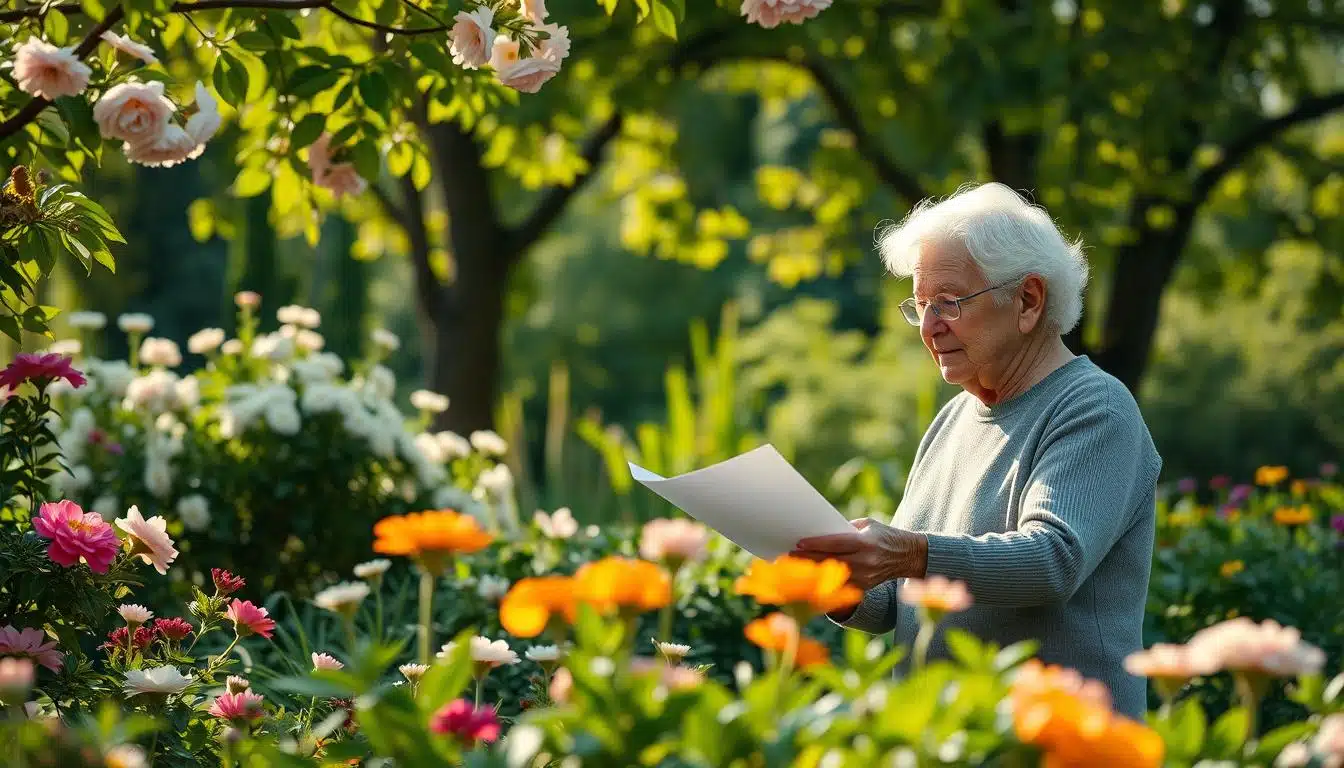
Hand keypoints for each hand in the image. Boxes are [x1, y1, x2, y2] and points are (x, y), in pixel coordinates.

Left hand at [790, 518, 928, 590]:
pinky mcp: (864, 588)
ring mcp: (865, 577)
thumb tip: (819, 530)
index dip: (816, 544)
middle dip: (808, 559)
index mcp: (866, 543)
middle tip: (787, 556)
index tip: (798, 543)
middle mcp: (866, 562)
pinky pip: (840, 585)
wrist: (908, 556)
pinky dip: (824, 581)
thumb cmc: (882, 535)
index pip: (836, 543)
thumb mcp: (867, 524)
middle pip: (830, 561)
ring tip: (793, 568)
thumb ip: (845, 528)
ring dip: (812, 572)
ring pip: (832, 576)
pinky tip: (809, 578)